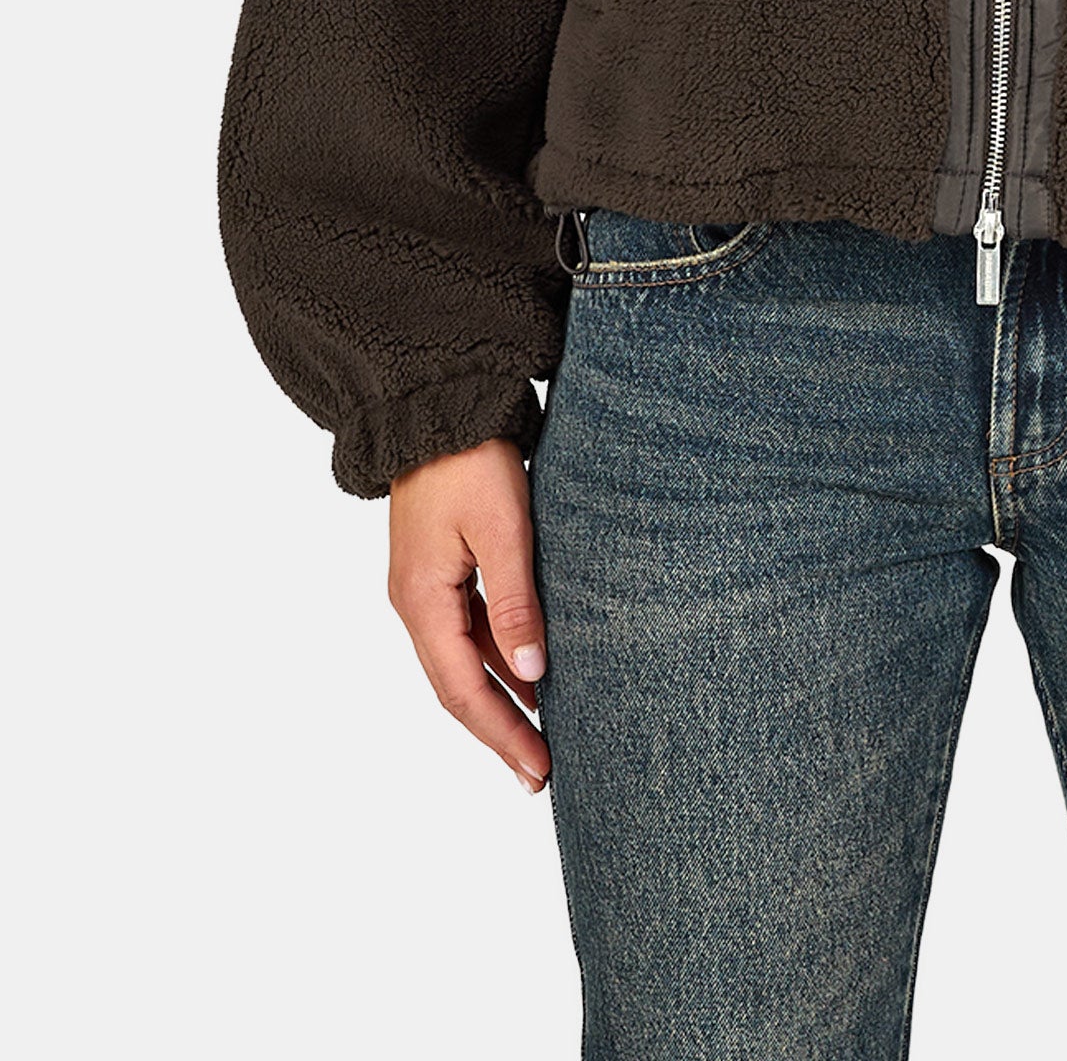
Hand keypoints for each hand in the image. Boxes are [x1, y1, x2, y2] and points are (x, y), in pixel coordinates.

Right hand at [387, 436, 549, 792]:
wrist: (438, 403)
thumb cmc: (470, 459)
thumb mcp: (502, 527)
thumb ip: (515, 600)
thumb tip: (531, 673)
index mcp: (422, 601)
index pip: (464, 690)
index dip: (502, 734)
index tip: (539, 770)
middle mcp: (415, 603)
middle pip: (458, 687)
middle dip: (499, 732)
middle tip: (540, 773)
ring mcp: (425, 586)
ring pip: (463, 661)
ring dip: (500, 699)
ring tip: (541, 736)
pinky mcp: (440, 567)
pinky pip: (467, 630)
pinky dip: (497, 658)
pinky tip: (529, 671)